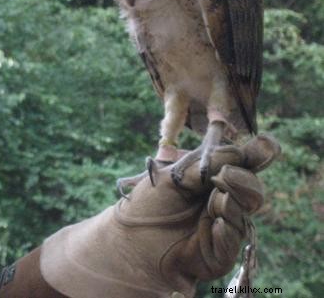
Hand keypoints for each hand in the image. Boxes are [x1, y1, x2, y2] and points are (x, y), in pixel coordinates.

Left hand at [38, 134, 279, 297]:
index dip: (259, 154)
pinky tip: (217, 224)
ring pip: (244, 214)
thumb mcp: (174, 176)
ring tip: (216, 200)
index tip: (267, 144)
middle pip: (253, 189)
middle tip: (223, 176)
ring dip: (232, 203)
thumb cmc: (150, 203)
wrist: (131, 239)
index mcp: (215, 178)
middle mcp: (225, 201)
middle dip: (242, 180)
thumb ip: (205, 163)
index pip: (245, 164)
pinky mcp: (221, 253)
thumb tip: (239, 150)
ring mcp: (225, 227)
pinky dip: (226, 231)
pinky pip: (232, 241)